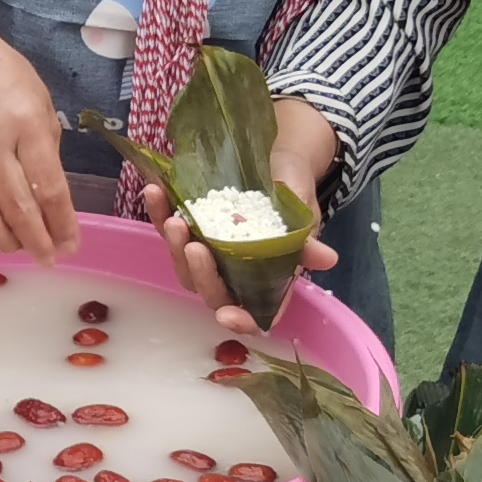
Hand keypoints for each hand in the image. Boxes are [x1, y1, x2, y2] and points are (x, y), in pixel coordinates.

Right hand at [0, 11, 79, 265]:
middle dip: (37, 241)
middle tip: (50, 258)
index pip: (49, 187)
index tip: (72, 244)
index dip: (62, 223)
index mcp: (27, 124)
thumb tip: (53, 199)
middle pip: (17, 207)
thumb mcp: (41, 104)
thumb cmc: (6, 78)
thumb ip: (47, 150)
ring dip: (6, 241)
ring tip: (22, 250)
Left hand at [145, 96, 342, 332]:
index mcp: (267, 278)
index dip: (241, 319)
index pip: (254, 311)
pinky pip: (168, 228)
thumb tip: (327, 259)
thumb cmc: (295, 194)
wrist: (277, 162)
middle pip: (211, 289)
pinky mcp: (188, 228)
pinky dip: (158, 212)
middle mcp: (234, 272)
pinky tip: (155, 192)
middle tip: (194, 247)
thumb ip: (306, 238)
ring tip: (175, 220)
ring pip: (184, 264)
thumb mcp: (303, 212)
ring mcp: (208, 251)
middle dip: (201, 273)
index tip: (227, 315)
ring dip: (174, 246)